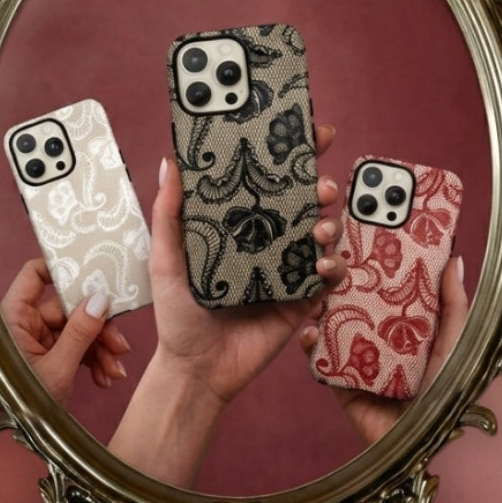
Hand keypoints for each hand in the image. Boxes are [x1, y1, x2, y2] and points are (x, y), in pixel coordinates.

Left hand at [0, 257, 130, 407]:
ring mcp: (38, 340)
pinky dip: (93, 360)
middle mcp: (24, 324)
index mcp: (13, 318)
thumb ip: (79, 332)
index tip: (94, 273)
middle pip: (68, 308)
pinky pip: (76, 348)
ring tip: (115, 371)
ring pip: (77, 330)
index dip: (62, 269)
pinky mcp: (49, 356)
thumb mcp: (57, 369)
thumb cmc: (26, 407)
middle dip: (97, 328)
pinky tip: (105, 378)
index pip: (34, 275)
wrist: (27, 442)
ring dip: (100, 348)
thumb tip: (100, 298)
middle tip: (120, 345)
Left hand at [109, 124, 346, 486]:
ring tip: (318, 228)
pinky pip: (329, 278)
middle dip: (320, 186)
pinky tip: (322, 265)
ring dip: (330, 225)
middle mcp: (268, 243)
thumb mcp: (167, 259)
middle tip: (318, 185)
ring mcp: (288, 271)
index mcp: (240, 226)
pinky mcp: (302, 301)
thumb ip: (170, 213)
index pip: (270, 183)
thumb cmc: (178, 314)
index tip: (313, 132)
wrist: (195, 370)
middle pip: (305, 204)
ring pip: (324, 236)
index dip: (294, 157)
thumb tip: (171, 162)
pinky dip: (333, 267)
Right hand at [300, 255, 469, 446]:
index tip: (358, 233)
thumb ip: (454, 303)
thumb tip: (455, 257)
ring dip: (319, 305)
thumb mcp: (457, 341)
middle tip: (328, 255)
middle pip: (354, 303)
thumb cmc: (451, 392)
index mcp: (407, 326)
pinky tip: (309, 330)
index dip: (373, 264)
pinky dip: (310, 345)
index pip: (386, 289)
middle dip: (338, 279)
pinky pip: (320, 361)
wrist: (432, 443)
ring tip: (314, 285)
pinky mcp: (341, 384)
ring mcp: (358, 361)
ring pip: (332, 326)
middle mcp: (380, 340)